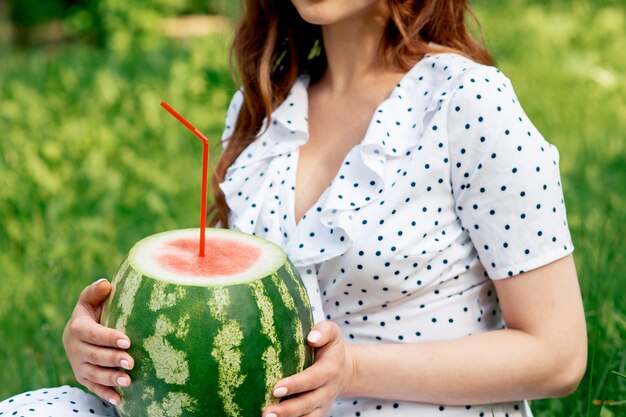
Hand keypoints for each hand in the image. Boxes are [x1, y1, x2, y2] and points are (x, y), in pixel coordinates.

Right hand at [62, 279, 133, 404]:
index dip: (109, 338)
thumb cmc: (93, 312)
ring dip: (110, 379)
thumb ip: (95, 292)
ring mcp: (78, 365)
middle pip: (94, 356)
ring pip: (93, 374)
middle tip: (131, 362)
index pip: (93, 334)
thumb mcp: (91, 300)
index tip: (127, 341)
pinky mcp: (83, 377)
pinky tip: (120, 400)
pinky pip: (93, 388)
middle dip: (112, 360)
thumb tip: (106, 283)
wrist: (80, 332)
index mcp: (77, 328)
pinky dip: (105, 394)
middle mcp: (75, 348)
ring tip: (128, 380)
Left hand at [262, 321, 354, 416]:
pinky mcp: (317, 413)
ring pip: (306, 416)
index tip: (276, 389)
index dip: (295, 385)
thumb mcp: (332, 333)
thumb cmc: (331, 348)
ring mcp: (322, 404)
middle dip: (287, 410)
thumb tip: (311, 338)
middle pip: (307, 403)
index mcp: (329, 370)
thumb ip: (324, 331)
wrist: (345, 370)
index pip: (312, 379)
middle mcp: (327, 390)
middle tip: (267, 413)